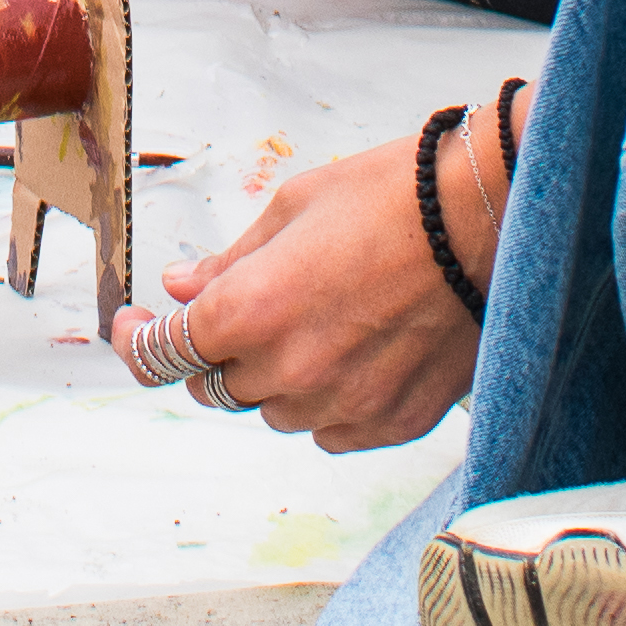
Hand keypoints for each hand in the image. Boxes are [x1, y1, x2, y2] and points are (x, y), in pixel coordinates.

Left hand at [148, 120, 495, 450]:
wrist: (491, 218)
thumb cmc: (393, 196)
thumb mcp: (293, 208)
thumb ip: (229, 262)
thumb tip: (180, 288)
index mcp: (252, 310)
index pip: (162, 353)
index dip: (136, 339)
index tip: (133, 325)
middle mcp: (290, 369)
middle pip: (214, 388)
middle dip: (214, 352)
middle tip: (243, 309)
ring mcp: (342, 404)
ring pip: (274, 412)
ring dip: (274, 377)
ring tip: (318, 319)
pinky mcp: (390, 423)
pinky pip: (330, 430)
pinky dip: (327, 401)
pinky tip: (354, 352)